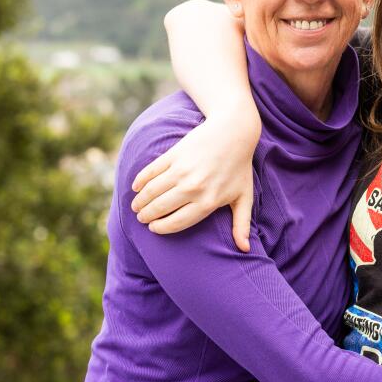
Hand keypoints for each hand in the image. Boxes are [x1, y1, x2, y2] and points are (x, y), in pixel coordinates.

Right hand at [130, 106, 260, 252]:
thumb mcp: (244, 196)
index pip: (176, 222)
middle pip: (160, 209)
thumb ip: (241, 224)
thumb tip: (245, 250)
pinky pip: (151, 172)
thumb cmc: (239, 168)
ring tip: (137, 206)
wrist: (234, 132)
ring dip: (140, 201)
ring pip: (152, 192)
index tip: (154, 229)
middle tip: (142, 218)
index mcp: (208, 202)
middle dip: (147, 216)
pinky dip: (140, 181)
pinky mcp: (174, 155)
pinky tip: (136, 187)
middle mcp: (193, 188)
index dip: (161, 228)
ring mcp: (182, 171)